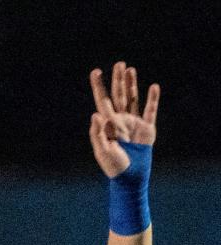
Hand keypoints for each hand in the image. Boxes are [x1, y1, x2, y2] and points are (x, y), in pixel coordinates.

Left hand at [89, 62, 158, 176]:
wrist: (131, 176)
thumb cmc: (114, 166)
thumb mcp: (102, 151)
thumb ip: (97, 133)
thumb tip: (95, 114)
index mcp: (108, 125)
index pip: (102, 101)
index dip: (99, 87)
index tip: (95, 72)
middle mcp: (120, 121)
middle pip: (118, 96)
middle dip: (118, 80)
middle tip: (119, 64)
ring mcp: (134, 123)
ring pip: (132, 99)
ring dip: (131, 85)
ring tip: (130, 70)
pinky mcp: (147, 128)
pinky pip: (150, 110)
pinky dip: (152, 99)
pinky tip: (153, 86)